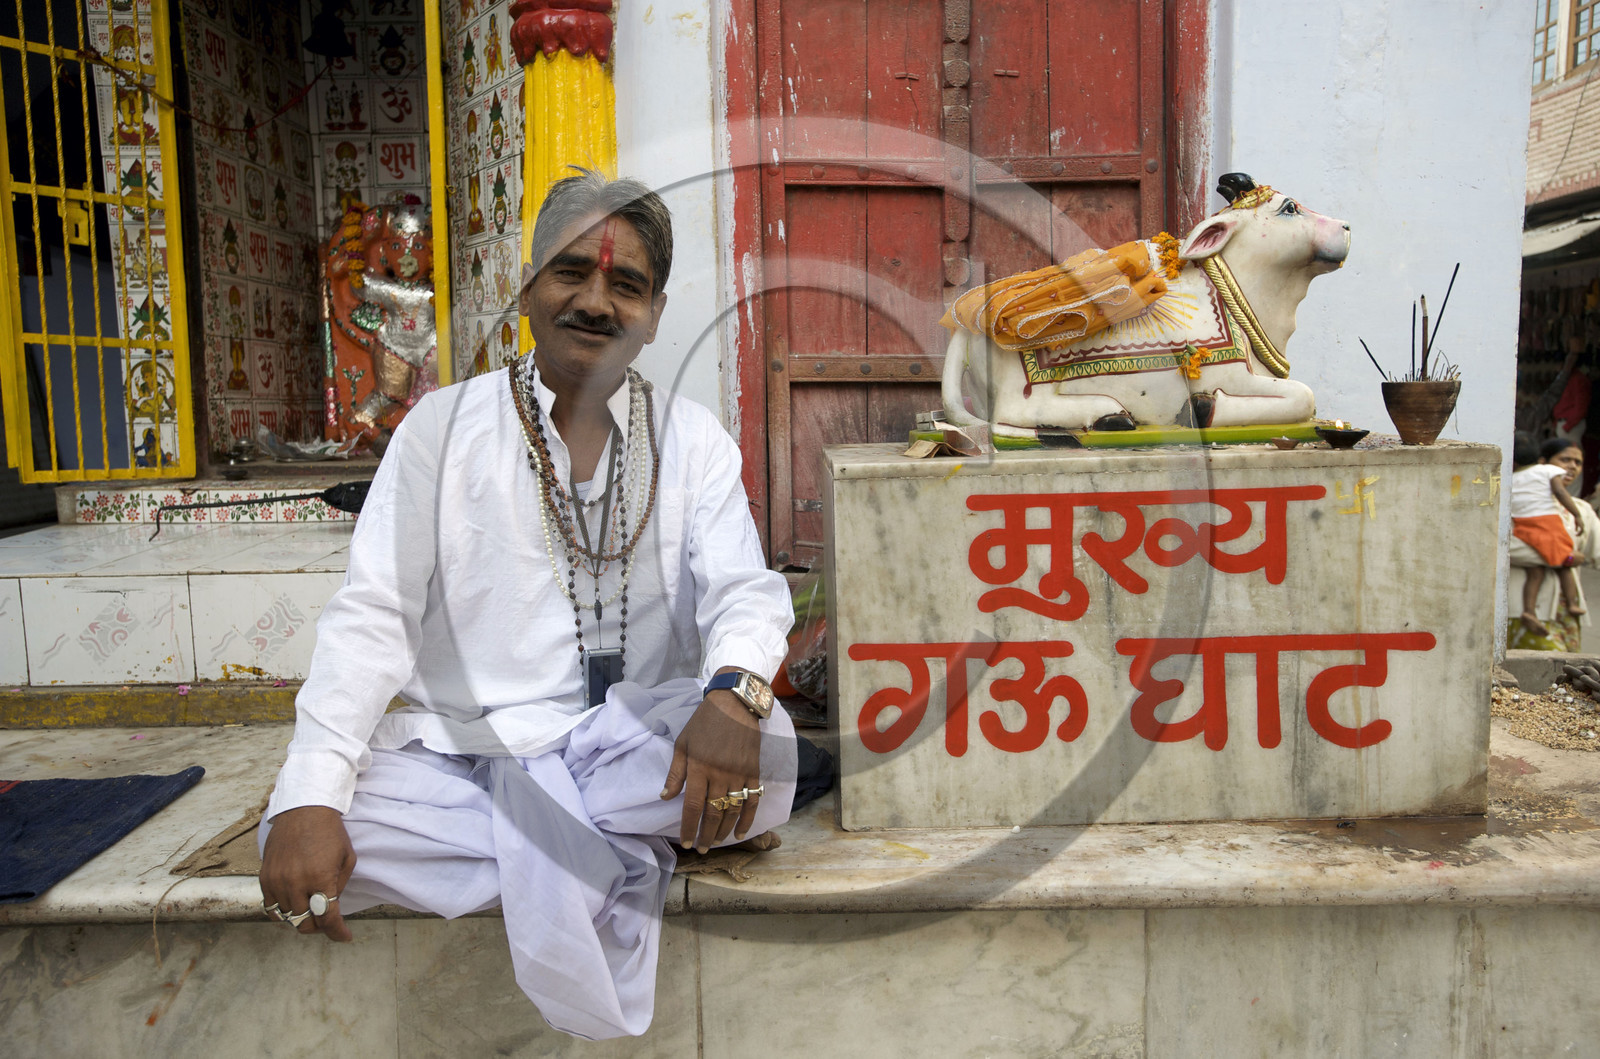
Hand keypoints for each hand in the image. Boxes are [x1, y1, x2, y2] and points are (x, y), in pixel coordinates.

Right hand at [258, 805, 356, 940]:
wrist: (303, 809)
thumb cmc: (330, 832)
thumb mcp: (347, 858)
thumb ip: (339, 886)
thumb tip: (331, 908)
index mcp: (321, 877)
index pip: (327, 918)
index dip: (337, 932)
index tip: (345, 937)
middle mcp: (296, 882)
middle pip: (305, 923)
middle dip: (319, 928)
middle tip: (327, 922)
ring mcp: (277, 881)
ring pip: (288, 918)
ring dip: (301, 919)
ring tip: (312, 911)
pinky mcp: (265, 877)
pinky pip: (271, 908)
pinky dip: (283, 912)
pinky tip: (295, 906)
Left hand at [660, 689, 761, 851]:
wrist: (734, 703)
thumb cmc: (704, 722)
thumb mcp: (682, 744)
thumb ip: (675, 773)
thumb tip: (665, 797)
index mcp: (698, 767)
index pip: (692, 806)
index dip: (688, 827)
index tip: (685, 843)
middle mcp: (719, 774)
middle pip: (713, 813)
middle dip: (706, 835)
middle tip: (701, 848)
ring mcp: (739, 774)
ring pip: (732, 810)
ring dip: (724, 831)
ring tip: (716, 843)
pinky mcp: (753, 771)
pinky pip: (752, 800)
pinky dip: (748, 819)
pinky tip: (741, 832)